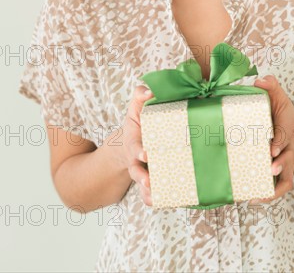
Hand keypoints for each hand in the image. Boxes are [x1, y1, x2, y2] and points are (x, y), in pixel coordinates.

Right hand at [123, 85, 153, 205]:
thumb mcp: (136, 108)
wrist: (132, 141)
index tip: (146, 154)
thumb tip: (148, 91)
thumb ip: (140, 96)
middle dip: (141, 176)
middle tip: (148, 180)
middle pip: (135, 170)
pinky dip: (152, 198)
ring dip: (147, 190)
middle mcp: (136, 158)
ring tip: (154, 194)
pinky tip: (161, 202)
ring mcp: (142, 170)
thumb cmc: (139, 123)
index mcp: (134, 141)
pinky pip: (149, 193)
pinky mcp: (150, 178)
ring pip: (142, 183)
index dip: (139, 150)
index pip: (134, 146)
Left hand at [249, 75, 293, 204]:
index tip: (272, 148)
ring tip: (256, 197)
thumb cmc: (283, 113)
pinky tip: (252, 199)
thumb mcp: (279, 97)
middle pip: (289, 159)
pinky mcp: (282, 172)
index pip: (285, 135)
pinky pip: (279, 188)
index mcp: (288, 128)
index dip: (280, 142)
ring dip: (274, 190)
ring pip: (287, 180)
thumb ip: (271, 86)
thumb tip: (259, 79)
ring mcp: (287, 162)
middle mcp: (290, 148)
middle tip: (270, 168)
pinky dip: (268, 196)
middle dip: (281, 164)